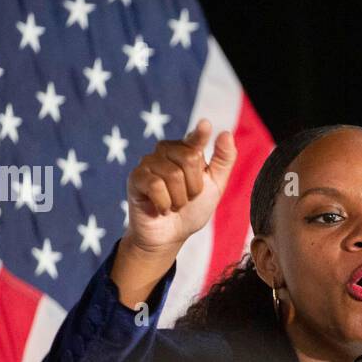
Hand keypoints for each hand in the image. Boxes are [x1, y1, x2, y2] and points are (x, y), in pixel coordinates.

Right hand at [124, 118, 236, 254]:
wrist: (170, 236)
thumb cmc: (192, 210)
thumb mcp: (215, 186)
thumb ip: (223, 161)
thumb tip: (226, 133)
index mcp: (186, 150)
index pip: (195, 138)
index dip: (200, 133)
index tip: (205, 125)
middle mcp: (165, 151)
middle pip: (189, 158)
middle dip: (194, 187)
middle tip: (186, 198)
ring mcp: (148, 163)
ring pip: (173, 175)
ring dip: (179, 199)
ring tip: (173, 205)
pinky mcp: (135, 178)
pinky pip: (156, 186)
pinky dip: (164, 204)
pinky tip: (160, 209)